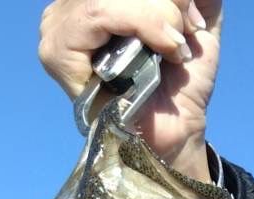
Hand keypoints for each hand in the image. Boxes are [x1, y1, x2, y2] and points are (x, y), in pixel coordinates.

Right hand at [39, 1, 222, 179]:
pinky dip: (140, 23)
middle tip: (189, 29)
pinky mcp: (58, 52)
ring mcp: (57, 28)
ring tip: (176, 45)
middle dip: (162, 1)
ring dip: (154, 14)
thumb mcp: (196, 25)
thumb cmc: (181, 83)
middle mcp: (68, 8)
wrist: (178, 131)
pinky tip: (164, 49)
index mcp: (94, 0)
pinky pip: (98, 14)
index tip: (194, 19)